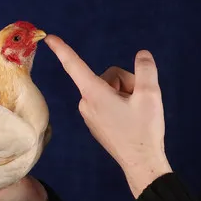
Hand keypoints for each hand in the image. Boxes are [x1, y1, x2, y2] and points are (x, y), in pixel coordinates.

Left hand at [44, 34, 171, 196]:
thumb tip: (142, 55)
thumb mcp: (150, 94)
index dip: (63, 49)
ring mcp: (90, 114)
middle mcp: (86, 103)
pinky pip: (108, 102)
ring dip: (126, 95)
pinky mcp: (96, 123)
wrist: (142, 162)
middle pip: (109, 77)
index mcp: (94, 94)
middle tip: (139, 102)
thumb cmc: (144, 130)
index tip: (49, 38)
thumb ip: (145, 69)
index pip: (75, 65)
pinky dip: (121, 105)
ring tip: (136, 114)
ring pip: (110, 89)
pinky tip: (131, 121)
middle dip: (127, 83)